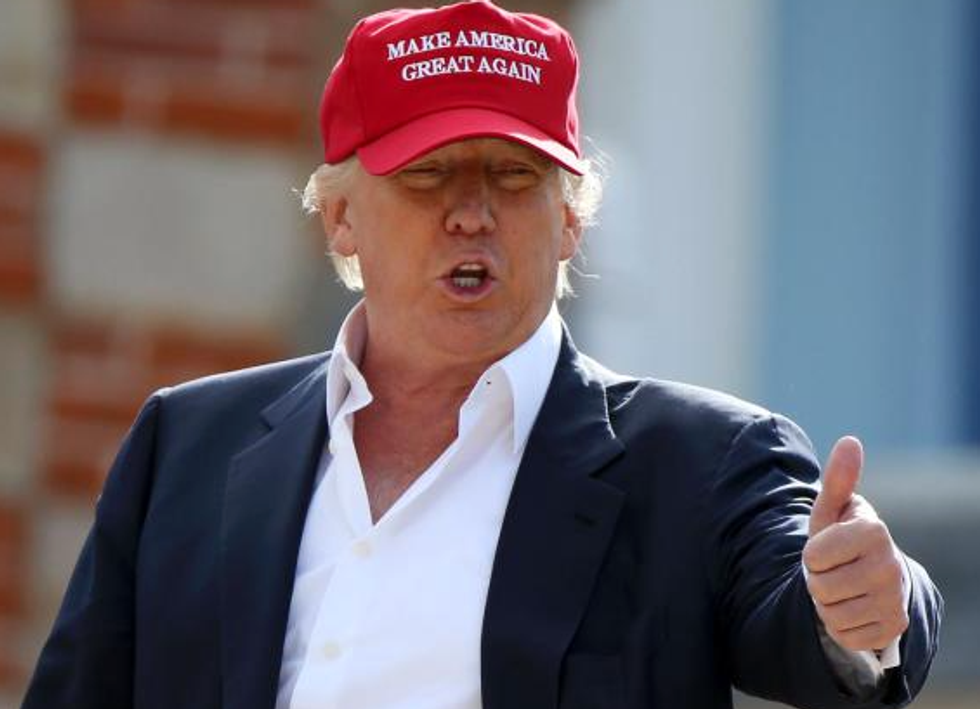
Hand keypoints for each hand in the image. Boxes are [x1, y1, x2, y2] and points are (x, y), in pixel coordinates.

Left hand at [803, 436, 908, 652]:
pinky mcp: (892, 629)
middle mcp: (891, 566)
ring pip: (830, 614)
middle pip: (820, 587)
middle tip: (834, 570)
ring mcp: (895, 600)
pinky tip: (852, 607)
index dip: (812, 554)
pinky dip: (840, 625)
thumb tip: (850, 441)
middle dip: (817, 580)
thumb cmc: (842, 537)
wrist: (870, 573)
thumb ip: (837, 479)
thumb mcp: (832, 510)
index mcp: (874, 531)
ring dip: (827, 603)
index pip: (814, 556)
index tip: (827, 548)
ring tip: (841, 587)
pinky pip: (844, 635)